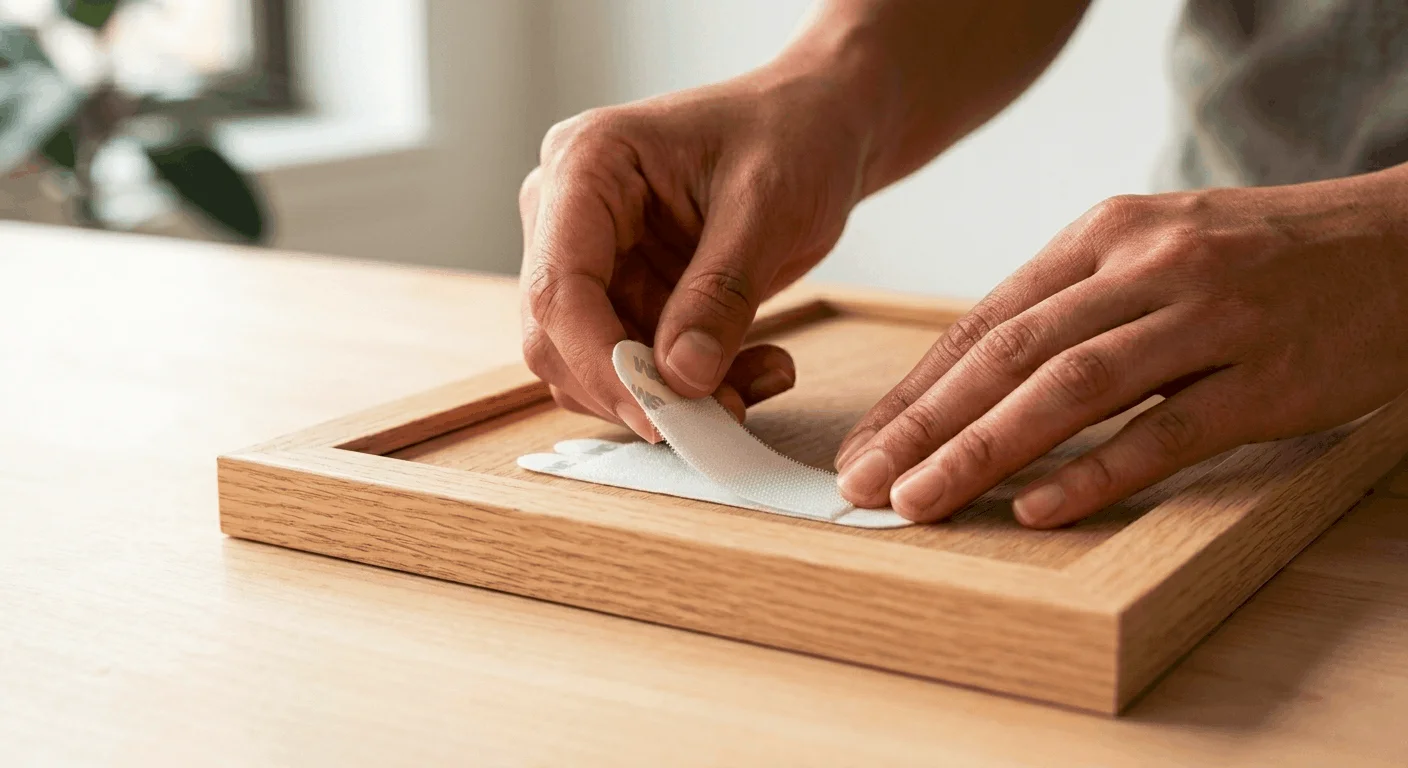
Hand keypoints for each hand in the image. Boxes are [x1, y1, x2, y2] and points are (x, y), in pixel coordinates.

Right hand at [518, 57, 874, 438]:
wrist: (820, 122)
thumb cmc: (793, 133)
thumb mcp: (766, 207)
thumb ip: (721, 294)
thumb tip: (682, 379)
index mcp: (585, 167)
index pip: (558, 289)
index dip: (600, 364)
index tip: (663, 414)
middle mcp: (568, 215)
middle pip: (559, 339)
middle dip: (636, 390)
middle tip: (724, 411)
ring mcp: (593, 258)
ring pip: (596, 366)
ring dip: (672, 396)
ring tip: (761, 377)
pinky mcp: (625, 293)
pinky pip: (638, 365)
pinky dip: (694, 385)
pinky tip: (756, 367)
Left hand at [834, 169, 1407, 526]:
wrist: (1401, 243)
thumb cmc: (1260, 259)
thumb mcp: (1154, 252)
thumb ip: (1070, 305)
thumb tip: (972, 380)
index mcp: (1103, 236)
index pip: (984, 322)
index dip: (915, 391)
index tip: (865, 445)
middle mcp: (1146, 267)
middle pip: (1011, 354)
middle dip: (925, 425)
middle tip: (867, 484)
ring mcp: (1209, 318)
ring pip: (1072, 388)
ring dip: (984, 450)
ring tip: (923, 501)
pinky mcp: (1268, 376)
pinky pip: (1169, 431)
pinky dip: (1097, 472)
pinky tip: (1038, 509)